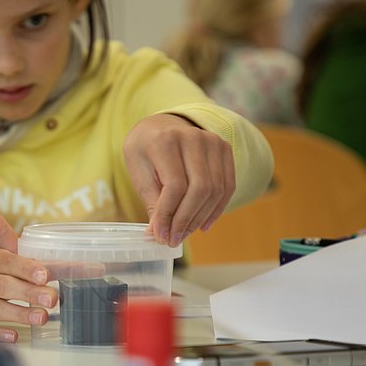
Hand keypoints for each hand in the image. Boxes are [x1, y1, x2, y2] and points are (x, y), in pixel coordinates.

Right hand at [0, 252, 105, 342]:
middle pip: (3, 285)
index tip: (44, 275)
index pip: (7, 261)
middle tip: (52, 300)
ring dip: (18, 313)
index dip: (25, 267)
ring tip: (41, 318)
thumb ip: (50, 267)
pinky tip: (14, 337)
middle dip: (28, 292)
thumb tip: (96, 269)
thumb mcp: (13, 266)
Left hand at [123, 114, 234, 246]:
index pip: (175, 185)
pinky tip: (203, 224)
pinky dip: (216, 209)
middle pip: (199, 189)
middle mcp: (193, 138)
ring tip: (185, 233)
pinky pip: (227, 186)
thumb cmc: (145, 151)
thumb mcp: (138, 172)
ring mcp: (213, 142)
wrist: (161, 125)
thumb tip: (159, 234)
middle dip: (186, 220)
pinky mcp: (225, 150)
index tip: (161, 235)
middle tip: (174, 239)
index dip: (169, 214)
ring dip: (201, 218)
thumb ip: (152, 201)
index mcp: (165, 141)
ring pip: (215, 190)